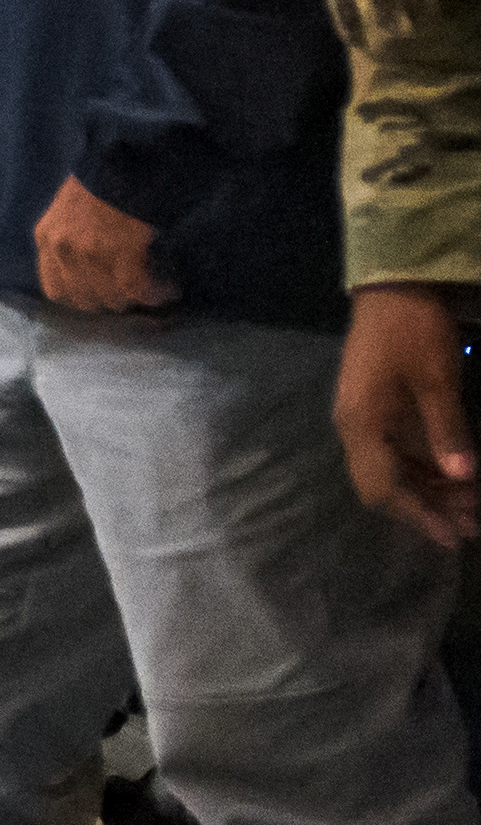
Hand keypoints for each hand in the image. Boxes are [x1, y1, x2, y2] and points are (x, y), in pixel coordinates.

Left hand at [35, 174, 176, 316]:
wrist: (125, 158)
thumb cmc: (101, 179)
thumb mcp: (68, 208)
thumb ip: (69, 238)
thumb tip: (89, 273)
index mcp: (46, 237)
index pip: (57, 290)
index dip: (83, 297)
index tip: (104, 295)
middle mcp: (62, 249)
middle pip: (86, 299)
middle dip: (112, 300)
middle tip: (135, 293)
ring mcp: (90, 252)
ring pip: (113, 298)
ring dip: (136, 299)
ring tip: (155, 292)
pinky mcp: (121, 250)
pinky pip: (138, 288)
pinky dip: (155, 294)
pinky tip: (168, 291)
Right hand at [352, 292, 480, 548]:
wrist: (393, 287)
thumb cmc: (413, 331)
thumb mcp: (436, 379)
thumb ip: (447, 430)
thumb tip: (462, 480)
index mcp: (362, 424)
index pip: (383, 487)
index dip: (418, 516)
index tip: (453, 537)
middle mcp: (356, 428)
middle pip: (384, 485)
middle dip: (427, 509)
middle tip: (472, 524)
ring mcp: (364, 418)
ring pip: (393, 471)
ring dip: (429, 491)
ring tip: (470, 506)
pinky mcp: (377, 409)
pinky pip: (398, 452)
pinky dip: (426, 470)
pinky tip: (454, 477)